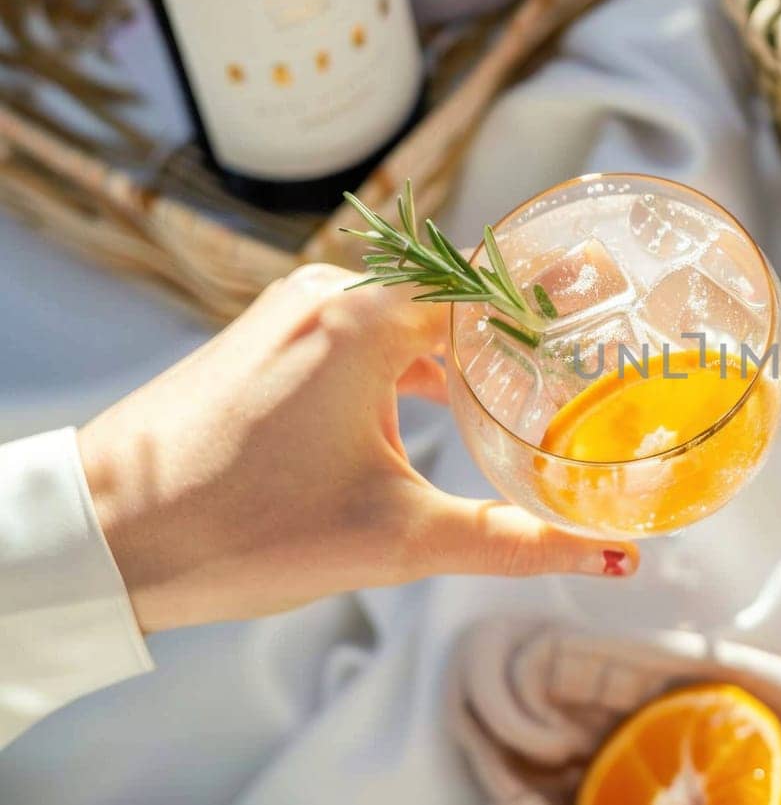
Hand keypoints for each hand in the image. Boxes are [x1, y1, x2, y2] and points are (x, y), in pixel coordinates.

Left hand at [79, 264, 637, 632]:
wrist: (103, 539)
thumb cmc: (239, 528)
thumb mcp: (397, 539)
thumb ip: (514, 540)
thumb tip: (608, 559)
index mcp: (366, 317)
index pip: (494, 285)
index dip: (559, 306)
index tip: (613, 323)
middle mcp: (328, 294)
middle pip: (455, 298)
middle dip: (516, 337)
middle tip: (582, 375)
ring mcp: (289, 314)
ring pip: (405, 318)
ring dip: (458, 356)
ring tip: (518, 401)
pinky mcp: (263, 342)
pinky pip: (359, 334)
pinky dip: (406, 366)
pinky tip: (430, 414)